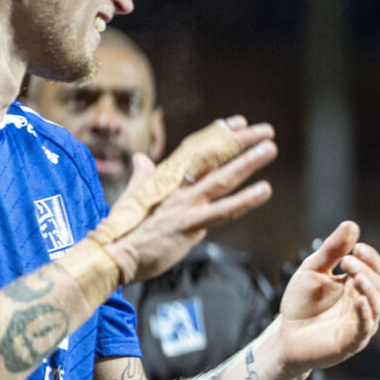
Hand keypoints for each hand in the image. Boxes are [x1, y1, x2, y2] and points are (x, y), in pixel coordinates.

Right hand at [104, 117, 275, 282]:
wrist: (110, 256)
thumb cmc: (122, 231)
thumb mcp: (132, 197)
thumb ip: (143, 177)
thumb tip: (142, 159)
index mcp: (166, 180)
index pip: (197, 152)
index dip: (218, 136)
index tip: (238, 123)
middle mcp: (178, 187)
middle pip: (214, 159)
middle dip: (241, 143)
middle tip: (265, 130)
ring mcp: (185, 204)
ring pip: (223, 179)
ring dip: (248, 162)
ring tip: (269, 149)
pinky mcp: (190, 224)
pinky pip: (224, 210)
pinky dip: (245, 200)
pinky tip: (265, 190)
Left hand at [277, 221, 379, 374]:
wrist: (285, 336)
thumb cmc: (301, 304)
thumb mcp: (313, 270)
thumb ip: (332, 250)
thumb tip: (352, 225)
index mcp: (357, 284)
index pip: (375, 267)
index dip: (370, 257)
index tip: (357, 247)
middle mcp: (364, 302)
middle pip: (376, 282)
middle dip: (364, 269)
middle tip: (347, 261)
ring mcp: (361, 322)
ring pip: (376, 304)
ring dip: (369, 288)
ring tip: (356, 277)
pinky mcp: (353, 340)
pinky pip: (366, 326)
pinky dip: (365, 313)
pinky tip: (358, 300)